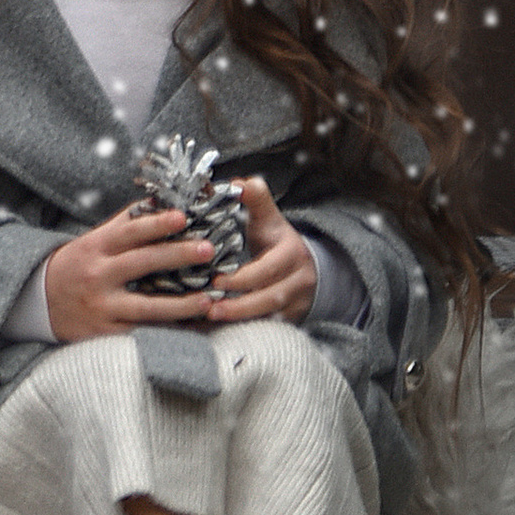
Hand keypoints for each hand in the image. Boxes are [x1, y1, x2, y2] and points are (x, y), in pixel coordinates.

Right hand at [42, 203, 222, 340]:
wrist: (38, 301)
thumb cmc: (77, 264)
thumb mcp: (94, 239)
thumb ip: (125, 222)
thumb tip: (160, 201)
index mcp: (97, 246)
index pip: (130, 231)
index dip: (157, 223)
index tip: (183, 217)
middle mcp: (99, 275)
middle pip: (143, 264)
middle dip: (178, 256)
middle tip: (208, 249)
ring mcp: (103, 307)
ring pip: (146, 306)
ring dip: (180, 304)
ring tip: (209, 300)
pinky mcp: (106, 334)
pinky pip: (142, 333)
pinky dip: (169, 331)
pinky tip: (192, 328)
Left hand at [200, 180, 319, 327]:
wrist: (305, 266)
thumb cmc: (275, 240)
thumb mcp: (269, 217)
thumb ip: (255, 197)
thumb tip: (238, 183)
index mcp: (291, 252)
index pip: (267, 268)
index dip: (243, 277)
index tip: (217, 280)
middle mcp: (298, 279)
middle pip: (269, 297)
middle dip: (238, 304)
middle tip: (209, 305)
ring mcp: (297, 303)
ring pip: (270, 317)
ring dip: (240, 319)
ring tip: (211, 318)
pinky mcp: (291, 320)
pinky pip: (269, 330)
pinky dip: (244, 331)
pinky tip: (219, 331)